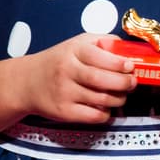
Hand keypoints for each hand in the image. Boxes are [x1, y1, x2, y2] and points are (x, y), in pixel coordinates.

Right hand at [20, 34, 134, 123]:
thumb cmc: (58, 61)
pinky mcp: (63, 111)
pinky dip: (106, 113)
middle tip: (132, 83)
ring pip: (101, 99)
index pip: (101, 57)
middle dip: (124, 83)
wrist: (27, 82)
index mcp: (74, 51)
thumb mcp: (78, 43)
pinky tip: (105, 106)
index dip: (120, 64)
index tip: (131, 67)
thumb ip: (103, 43)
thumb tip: (129, 48)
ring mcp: (64, 92)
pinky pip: (93, 116)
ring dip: (119, 99)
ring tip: (121, 94)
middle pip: (102, 79)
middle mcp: (67, 71)